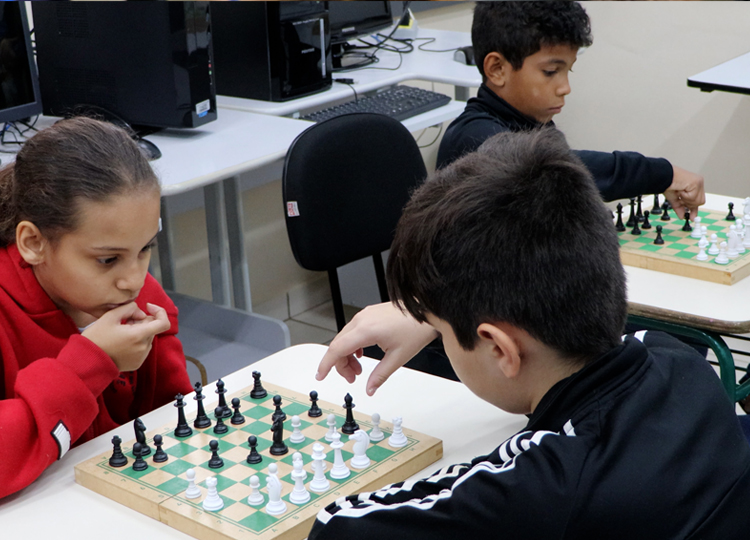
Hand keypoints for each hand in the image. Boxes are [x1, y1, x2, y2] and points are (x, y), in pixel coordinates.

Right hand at [82, 302, 170, 371]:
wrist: (87, 361)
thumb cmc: (96, 337)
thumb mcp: (110, 316)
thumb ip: (129, 308)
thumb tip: (142, 313)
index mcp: (138, 335)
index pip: (164, 323)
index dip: (160, 312)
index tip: (148, 307)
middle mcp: (143, 348)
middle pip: (152, 328)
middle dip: (142, 320)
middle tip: (125, 320)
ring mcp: (141, 357)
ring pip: (148, 337)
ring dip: (140, 331)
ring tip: (121, 331)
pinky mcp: (137, 363)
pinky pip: (143, 347)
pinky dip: (137, 341)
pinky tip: (122, 341)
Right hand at [315, 302, 438, 395]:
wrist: (427, 310)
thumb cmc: (416, 328)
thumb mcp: (398, 358)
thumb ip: (380, 375)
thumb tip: (369, 389)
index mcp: (366, 330)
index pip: (337, 349)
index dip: (326, 364)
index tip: (321, 375)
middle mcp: (362, 320)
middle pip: (338, 344)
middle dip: (340, 364)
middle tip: (352, 378)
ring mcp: (365, 315)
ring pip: (345, 338)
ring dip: (347, 355)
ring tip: (359, 369)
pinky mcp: (369, 314)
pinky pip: (353, 331)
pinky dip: (353, 345)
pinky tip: (361, 354)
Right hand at [663, 165, 704, 219]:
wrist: (663, 177)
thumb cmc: (667, 184)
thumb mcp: (674, 199)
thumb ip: (679, 207)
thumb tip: (682, 216)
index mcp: (694, 186)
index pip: (698, 200)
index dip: (694, 209)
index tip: (692, 218)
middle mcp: (698, 183)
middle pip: (700, 202)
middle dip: (689, 204)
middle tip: (680, 199)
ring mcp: (699, 182)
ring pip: (697, 201)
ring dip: (686, 200)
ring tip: (679, 193)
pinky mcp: (697, 182)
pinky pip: (693, 197)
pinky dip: (685, 196)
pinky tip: (680, 190)